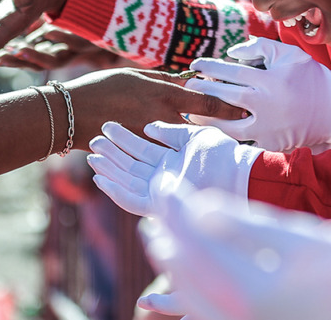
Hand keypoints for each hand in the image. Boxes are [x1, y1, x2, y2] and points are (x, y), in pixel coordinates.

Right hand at [0, 24, 124, 71]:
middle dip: (18, 63)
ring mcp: (78, 50)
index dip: (10, 60)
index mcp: (54, 49)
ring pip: (54, 60)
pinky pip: (75, 42)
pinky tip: (48, 28)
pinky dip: (61, 36)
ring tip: (19, 48)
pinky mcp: (94, 41)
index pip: (27, 60)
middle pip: (37, 65)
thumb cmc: (87, 16)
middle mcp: (65, 54)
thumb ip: (37, 21)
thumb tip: (8, 19)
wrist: (121, 10)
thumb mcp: (60, 19)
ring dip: (36, 56)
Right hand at [62, 69, 247, 138]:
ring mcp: (151, 139)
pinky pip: (162, 155)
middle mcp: (161, 118)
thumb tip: (191, 80)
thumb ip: (165, 80)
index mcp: (164, 95)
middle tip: (239, 130)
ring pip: (182, 145)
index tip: (247, 112)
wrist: (68, 114)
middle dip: (217, 130)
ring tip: (216, 149)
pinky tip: (183, 158)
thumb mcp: (135, 75)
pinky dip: (173, 155)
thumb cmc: (101, 88)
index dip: (229, 108)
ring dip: (197, 146)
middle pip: (200, 128)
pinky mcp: (138, 154)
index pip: (207, 104)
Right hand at [87, 121, 261, 215]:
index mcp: (171, 161)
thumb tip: (148, 127)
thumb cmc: (223, 154)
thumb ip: (170, 132)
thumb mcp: (193, 136)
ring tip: (92, 155)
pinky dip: (115, 190)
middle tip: (94, 139)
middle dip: (111, 153)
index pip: (141, 149)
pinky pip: (131, 200)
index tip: (108, 125)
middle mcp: (163, 177)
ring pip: (127, 181)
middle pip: (129, 165)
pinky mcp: (160, 205)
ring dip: (109, 169)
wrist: (237, 175)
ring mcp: (160, 192)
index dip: (123, 138)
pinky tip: (101, 178)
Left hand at [136, 189, 330, 319]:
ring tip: (162, 238)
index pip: (192, 237)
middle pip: (184, 269)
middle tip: (158, 202)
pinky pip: (207, 315)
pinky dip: (190, 293)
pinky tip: (186, 282)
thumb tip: (198, 209)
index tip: (164, 181)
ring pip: (191, 297)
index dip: (174, 205)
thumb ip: (249, 225)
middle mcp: (237, 317)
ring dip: (172, 264)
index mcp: (248, 287)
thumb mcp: (306, 239)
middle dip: (168, 231)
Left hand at [184, 37, 330, 150]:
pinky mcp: (270, 143)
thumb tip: (232, 53)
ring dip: (207, 117)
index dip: (209, 67)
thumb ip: (259, 47)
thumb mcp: (289, 54)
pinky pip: (242, 138)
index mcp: (269, 81)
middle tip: (188, 86)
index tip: (194, 65)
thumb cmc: (310, 78)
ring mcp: (267, 128)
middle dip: (202, 91)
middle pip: (223, 97)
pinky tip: (213, 126)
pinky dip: (226, 132)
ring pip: (227, 124)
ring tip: (192, 111)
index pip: (230, 72)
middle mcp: (265, 106)